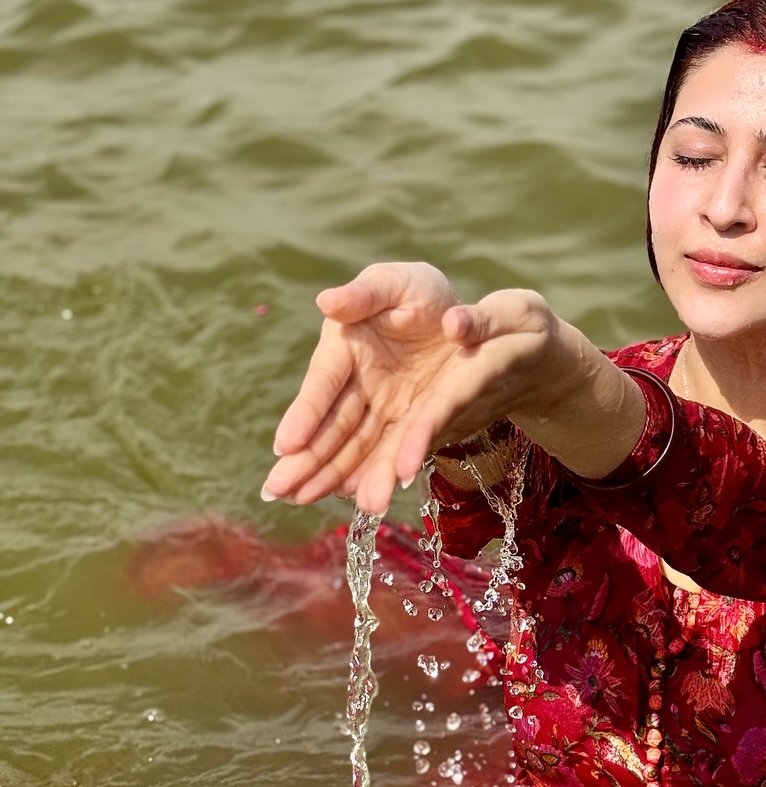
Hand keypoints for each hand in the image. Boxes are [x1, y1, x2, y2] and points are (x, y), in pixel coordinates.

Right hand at [262, 264, 559, 516]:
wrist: (466, 323)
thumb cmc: (419, 293)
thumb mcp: (397, 283)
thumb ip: (365, 293)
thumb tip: (328, 301)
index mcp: (346, 348)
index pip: (323, 384)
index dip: (305, 414)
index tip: (285, 445)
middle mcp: (358, 384)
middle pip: (330, 425)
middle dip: (306, 458)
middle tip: (278, 490)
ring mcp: (381, 409)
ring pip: (356, 447)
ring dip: (335, 476)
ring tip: (312, 503)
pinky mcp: (406, 425)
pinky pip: (389, 453)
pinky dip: (373, 475)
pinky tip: (358, 498)